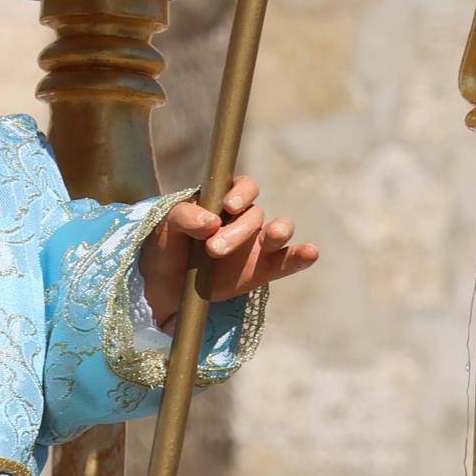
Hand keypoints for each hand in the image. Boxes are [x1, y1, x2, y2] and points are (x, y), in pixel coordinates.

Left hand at [138, 176, 316, 328]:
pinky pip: (287, 261)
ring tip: (271, 236)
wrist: (164, 288)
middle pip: (255, 215)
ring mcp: (257, 245)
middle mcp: (244, 219)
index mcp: (223, 202)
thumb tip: (210, 221)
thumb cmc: (165, 248)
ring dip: (279, 230)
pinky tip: (310, 253)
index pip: (243, 187)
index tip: (228, 206)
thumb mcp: (165, 227)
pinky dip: (301, 256)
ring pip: (279, 230)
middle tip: (213, 250)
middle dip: (237, 231)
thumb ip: (183, 216)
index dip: (241, 193)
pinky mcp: (264, 270)